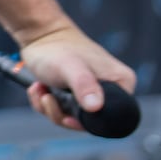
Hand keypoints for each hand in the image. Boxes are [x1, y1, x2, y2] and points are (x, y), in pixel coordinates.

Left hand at [18, 27, 136, 130]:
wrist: (38, 36)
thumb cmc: (57, 48)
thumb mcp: (71, 67)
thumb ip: (84, 85)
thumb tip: (95, 107)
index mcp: (122, 84)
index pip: (114, 119)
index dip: (88, 123)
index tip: (67, 117)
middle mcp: (110, 91)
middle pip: (89, 122)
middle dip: (62, 114)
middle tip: (48, 98)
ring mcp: (91, 93)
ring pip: (71, 118)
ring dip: (49, 107)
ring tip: (40, 89)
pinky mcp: (74, 95)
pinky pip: (60, 111)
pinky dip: (45, 103)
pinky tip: (38, 88)